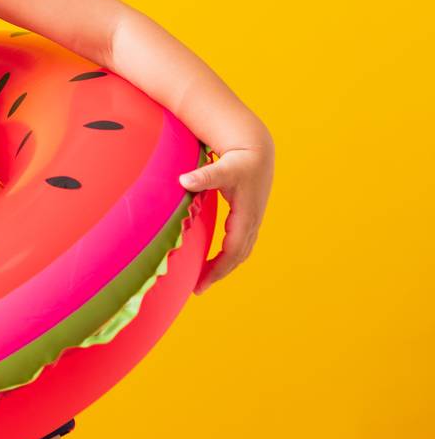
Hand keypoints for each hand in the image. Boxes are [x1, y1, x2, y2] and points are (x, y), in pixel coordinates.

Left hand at [179, 140, 274, 294]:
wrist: (256, 150)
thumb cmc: (238, 160)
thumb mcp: (222, 168)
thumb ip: (204, 176)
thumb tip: (183, 180)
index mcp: (246, 216)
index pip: (232, 251)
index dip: (218, 269)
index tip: (201, 283)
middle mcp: (252, 221)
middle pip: (237, 256)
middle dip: (219, 273)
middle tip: (197, 288)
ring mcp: (252, 220)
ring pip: (240, 252)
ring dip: (224, 267)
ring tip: (203, 279)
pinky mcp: (249, 217)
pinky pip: (239, 244)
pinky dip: (228, 256)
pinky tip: (214, 261)